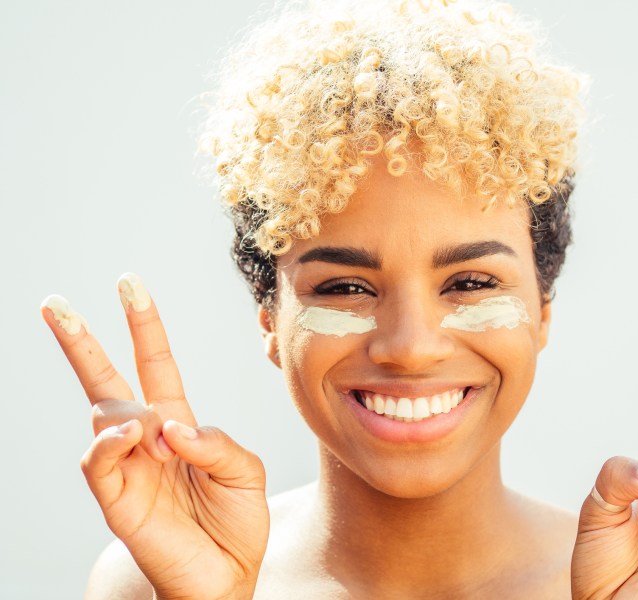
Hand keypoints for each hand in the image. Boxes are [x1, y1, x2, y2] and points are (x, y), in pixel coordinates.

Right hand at [41, 273, 268, 599]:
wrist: (228, 576)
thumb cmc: (237, 522)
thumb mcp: (245, 472)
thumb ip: (216, 442)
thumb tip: (170, 426)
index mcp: (179, 424)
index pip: (155, 364)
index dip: (144, 326)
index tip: (130, 285)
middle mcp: (148, 439)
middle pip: (106, 380)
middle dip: (82, 342)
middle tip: (56, 304)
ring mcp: (127, 467)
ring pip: (103, 416)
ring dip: (129, 412)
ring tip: (157, 434)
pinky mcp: (115, 498)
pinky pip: (98, 459)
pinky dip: (112, 442)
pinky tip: (136, 438)